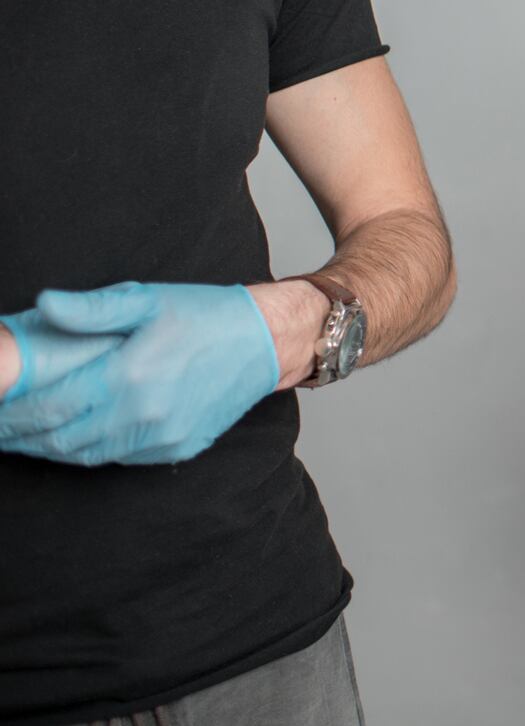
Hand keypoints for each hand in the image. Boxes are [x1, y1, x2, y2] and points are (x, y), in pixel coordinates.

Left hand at [0, 282, 278, 465]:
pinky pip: (117, 457)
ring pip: (84, 454)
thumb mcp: (148, 300)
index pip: (48, 407)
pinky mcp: (174, 449)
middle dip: (19, 436)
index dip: (9, 414)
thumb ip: (92, 309)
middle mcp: (142, 416)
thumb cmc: (208, 316)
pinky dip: (87, 450)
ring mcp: (159, 438)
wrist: (267, 342)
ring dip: (48, 448)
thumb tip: (45, 305)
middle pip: (59, 439)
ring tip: (23, 436)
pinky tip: (73, 437)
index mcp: (129, 377)